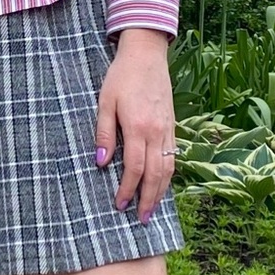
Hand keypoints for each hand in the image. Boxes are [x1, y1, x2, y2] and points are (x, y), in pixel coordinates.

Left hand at [94, 28, 174, 223]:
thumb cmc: (121, 76)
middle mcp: (157, 132)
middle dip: (147, 199)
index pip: (134, 168)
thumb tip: (100, 163)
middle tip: (140, 219)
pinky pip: (173, 156)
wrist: (146, 55)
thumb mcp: (104, 101)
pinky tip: (162, 184)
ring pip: (168, 169)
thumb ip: (104, 133)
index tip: (119, 204)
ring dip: (160, 192)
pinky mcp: (173, 125)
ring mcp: (168, 129)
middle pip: (155, 175)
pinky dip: (169, 175)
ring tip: (152, 209)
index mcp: (138, 127)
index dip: (127, 189)